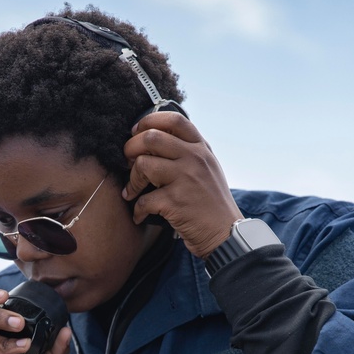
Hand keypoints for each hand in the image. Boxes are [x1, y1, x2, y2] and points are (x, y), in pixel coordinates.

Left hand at [122, 111, 243, 257]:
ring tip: (132, 191)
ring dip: (131, 180)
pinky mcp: (175, 202)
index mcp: (201, 149)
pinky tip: (139, 215)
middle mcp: (194, 159)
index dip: (148, 121)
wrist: (225, 233)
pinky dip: (137, 210)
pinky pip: (143, 200)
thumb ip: (188, 151)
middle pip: (151, 138)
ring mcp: (185, 179)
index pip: (174, 120)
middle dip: (131, 148)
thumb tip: (154, 138)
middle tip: (127, 161)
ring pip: (143, 164)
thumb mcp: (208, 168)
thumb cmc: (211, 202)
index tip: (136, 133)